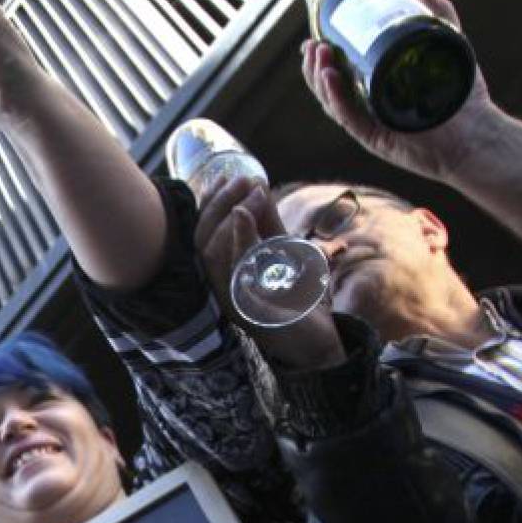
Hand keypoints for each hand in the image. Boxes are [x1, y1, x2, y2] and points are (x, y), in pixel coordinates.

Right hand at [195, 174, 344, 370]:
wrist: (320, 345)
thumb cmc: (298, 301)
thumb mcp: (283, 254)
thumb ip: (268, 225)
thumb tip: (257, 188)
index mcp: (223, 278)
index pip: (201, 238)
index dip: (209, 206)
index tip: (224, 177)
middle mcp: (221, 292)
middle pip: (201, 245)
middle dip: (218, 206)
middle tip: (241, 179)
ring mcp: (234, 304)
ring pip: (215, 259)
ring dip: (230, 220)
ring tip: (251, 194)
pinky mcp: (254, 314)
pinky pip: (240, 275)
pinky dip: (242, 242)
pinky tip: (247, 218)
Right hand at [301, 0, 500, 184]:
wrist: (478, 133)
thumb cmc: (464, 96)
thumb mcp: (447, 44)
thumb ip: (434, 12)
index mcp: (376, 90)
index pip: (339, 74)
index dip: (321, 59)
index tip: (314, 37)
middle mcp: (369, 108)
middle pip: (328, 87)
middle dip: (314, 66)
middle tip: (313, 44)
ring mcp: (371, 124)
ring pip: (332, 102)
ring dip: (318, 77)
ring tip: (318, 53)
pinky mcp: (376, 138)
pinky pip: (348, 118)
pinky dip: (335, 98)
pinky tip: (329, 78)